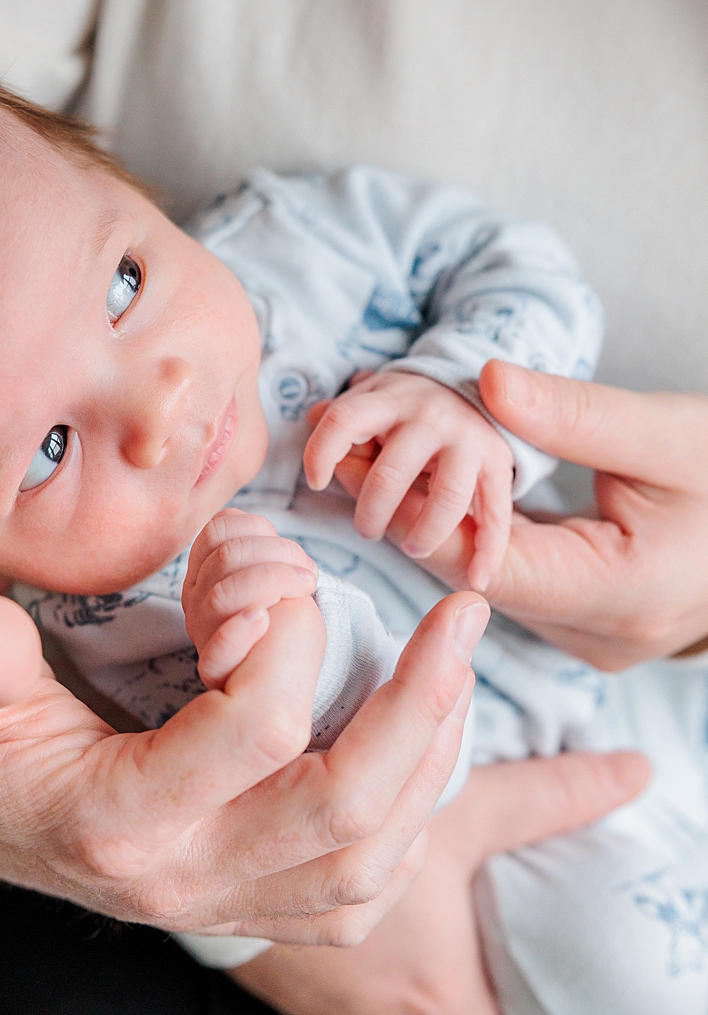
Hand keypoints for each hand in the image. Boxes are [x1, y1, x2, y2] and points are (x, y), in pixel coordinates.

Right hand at [0, 589, 487, 943]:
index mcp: (110, 820)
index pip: (248, 736)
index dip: (285, 643)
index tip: (278, 580)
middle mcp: (178, 880)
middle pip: (342, 812)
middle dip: (417, 707)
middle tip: (458, 617)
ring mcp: (218, 908)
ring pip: (371, 863)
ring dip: (432, 763)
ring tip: (457, 668)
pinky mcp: (244, 913)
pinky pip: (359, 897)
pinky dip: (412, 824)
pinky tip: (424, 752)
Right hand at [182, 510, 318, 688]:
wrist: (284, 676)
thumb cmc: (285, 621)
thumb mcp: (270, 573)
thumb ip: (259, 550)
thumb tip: (264, 532)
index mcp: (203, 570)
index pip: (217, 530)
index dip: (261, 530)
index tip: (293, 555)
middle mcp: (194, 599)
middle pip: (226, 556)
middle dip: (279, 555)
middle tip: (308, 576)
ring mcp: (202, 631)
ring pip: (224, 592)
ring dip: (274, 582)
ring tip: (303, 590)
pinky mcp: (215, 666)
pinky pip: (219, 646)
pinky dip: (240, 629)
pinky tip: (261, 619)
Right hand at [229, 750, 647, 1014]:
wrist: (208, 842)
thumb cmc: (332, 824)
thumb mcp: (453, 809)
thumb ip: (547, 796)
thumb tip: (632, 771)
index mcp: (441, 990)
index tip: (525, 993)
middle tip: (485, 991)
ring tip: (429, 983)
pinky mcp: (290, 1000)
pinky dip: (360, 1014)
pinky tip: (366, 975)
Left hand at [304, 370, 513, 589]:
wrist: (475, 391)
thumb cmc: (404, 410)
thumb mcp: (372, 403)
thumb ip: (342, 418)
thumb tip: (311, 419)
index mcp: (389, 400)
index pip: (344, 421)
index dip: (321, 453)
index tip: (315, 482)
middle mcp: (431, 416)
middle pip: (390, 474)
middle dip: (371, 514)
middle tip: (366, 531)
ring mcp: (468, 440)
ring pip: (447, 497)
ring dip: (425, 533)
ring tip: (412, 549)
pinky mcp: (498, 463)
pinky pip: (495, 513)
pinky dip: (487, 551)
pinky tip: (475, 579)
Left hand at [374, 363, 707, 669]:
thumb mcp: (668, 434)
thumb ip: (576, 414)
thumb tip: (486, 378)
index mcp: (621, 597)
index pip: (487, 566)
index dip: (416, 512)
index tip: (356, 461)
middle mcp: (599, 634)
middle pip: (478, 578)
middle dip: (414, 513)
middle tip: (346, 455)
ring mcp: (592, 637)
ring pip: (490, 583)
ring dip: (437, 524)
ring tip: (374, 465)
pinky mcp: (587, 623)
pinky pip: (514, 581)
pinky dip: (475, 536)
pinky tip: (434, 491)